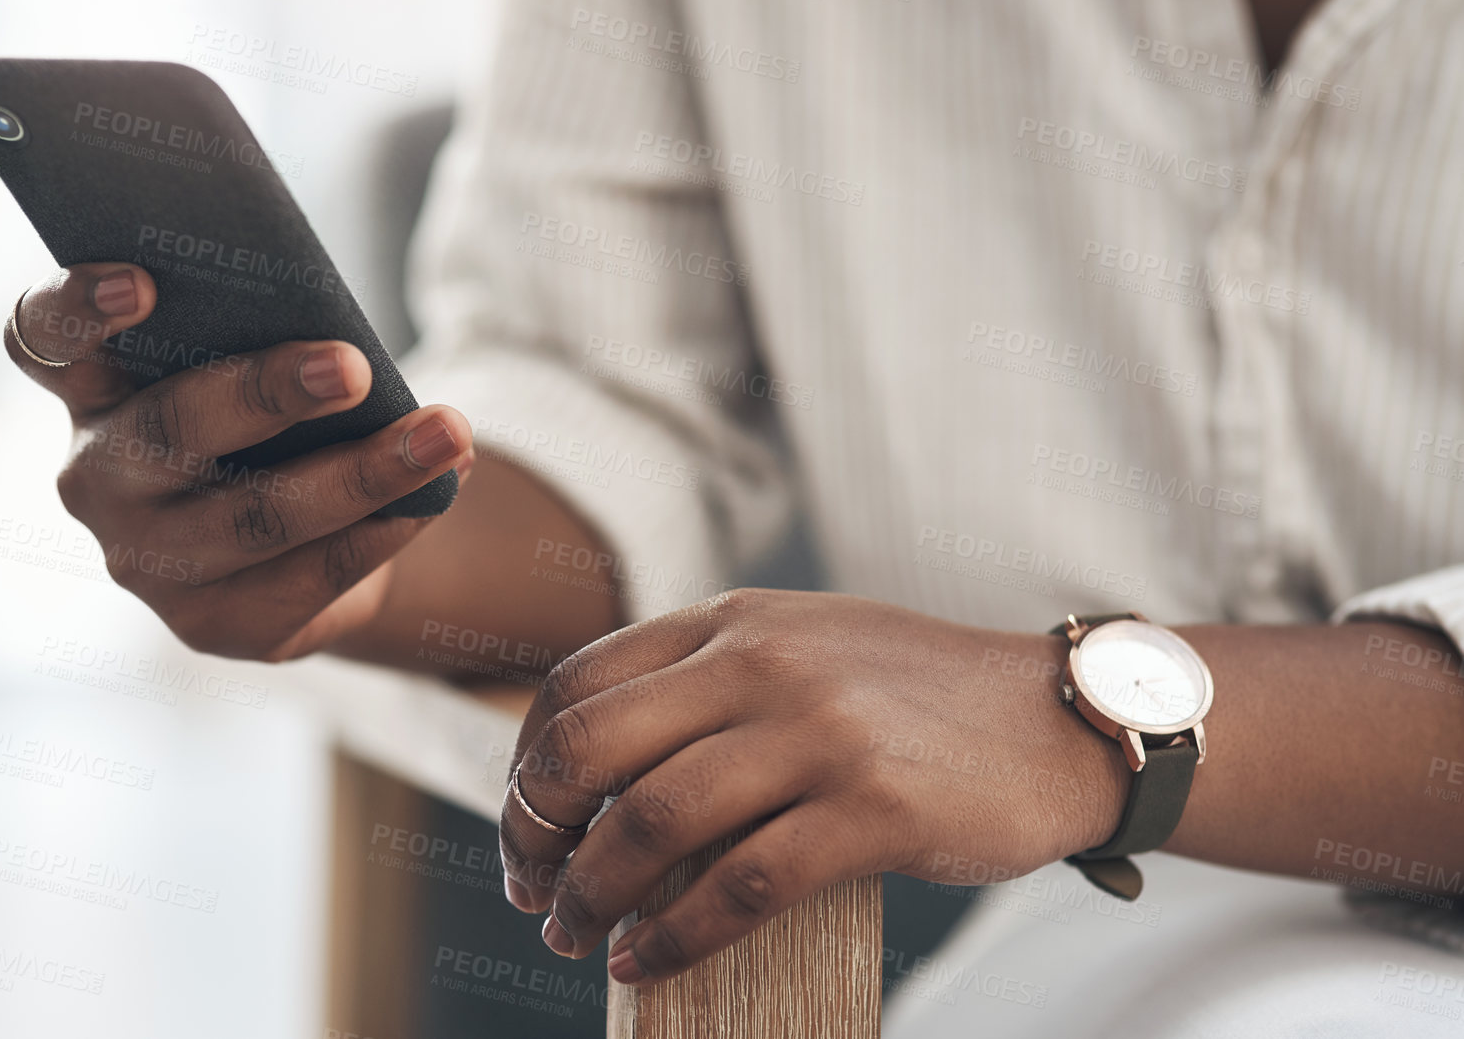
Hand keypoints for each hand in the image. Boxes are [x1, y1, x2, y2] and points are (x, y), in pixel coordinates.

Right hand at [4, 263, 473, 660]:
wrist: (304, 541)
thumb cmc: (273, 418)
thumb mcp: (253, 363)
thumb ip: (259, 334)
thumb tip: (343, 335)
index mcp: (90, 389)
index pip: (43, 337)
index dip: (78, 306)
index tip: (144, 280)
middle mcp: (97, 478)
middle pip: (167, 430)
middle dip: (264, 394)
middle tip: (352, 364)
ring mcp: (144, 561)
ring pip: (252, 519)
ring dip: (361, 475)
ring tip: (446, 434)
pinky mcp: (209, 627)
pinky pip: (304, 580)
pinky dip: (379, 534)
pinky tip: (432, 498)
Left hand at [498, 589, 1128, 985]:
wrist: (1059, 717)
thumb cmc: (915, 696)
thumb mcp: (800, 646)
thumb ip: (708, 678)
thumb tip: (597, 771)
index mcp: (731, 622)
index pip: (577, 684)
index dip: (525, 767)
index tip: (526, 829)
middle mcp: (761, 663)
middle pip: (591, 747)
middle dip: (535, 831)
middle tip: (534, 890)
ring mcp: (819, 732)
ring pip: (653, 821)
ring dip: (591, 895)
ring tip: (574, 937)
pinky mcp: (874, 808)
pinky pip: (742, 885)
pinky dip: (674, 936)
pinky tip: (644, 962)